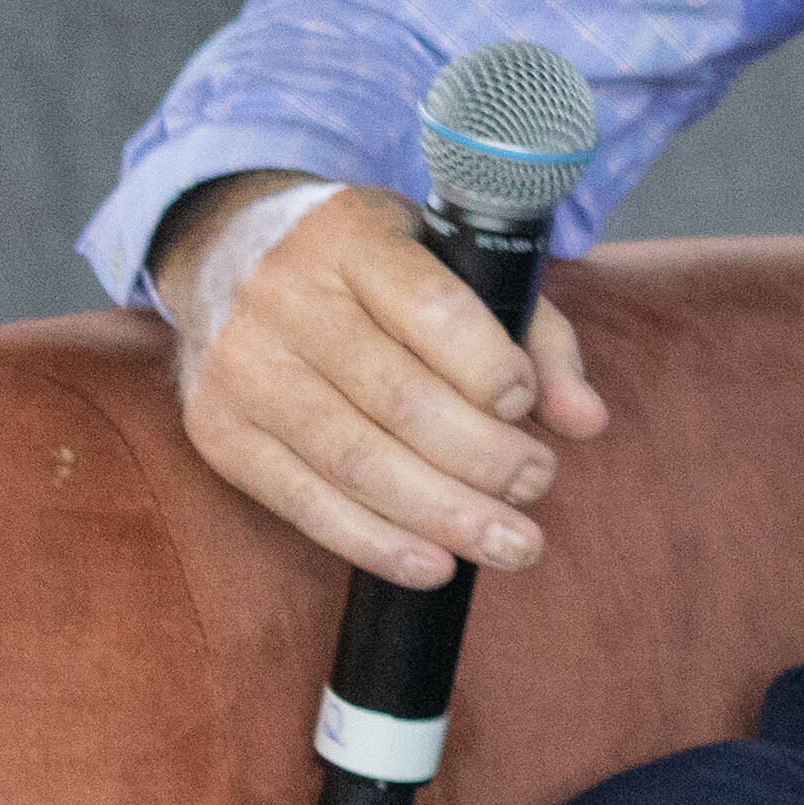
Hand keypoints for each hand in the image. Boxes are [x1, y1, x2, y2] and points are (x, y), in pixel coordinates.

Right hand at [164, 173, 606, 594]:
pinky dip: (373, 542)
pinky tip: (434, 565)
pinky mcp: (217, 429)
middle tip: (536, 485)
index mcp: (353, 239)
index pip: (430, 308)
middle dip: (483, 458)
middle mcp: (285, 298)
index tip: (528, 406)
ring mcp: (241, 366)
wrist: (227, 252)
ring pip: (353, 459)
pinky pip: (300, 500)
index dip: (488, 367)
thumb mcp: (457, 266)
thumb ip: (536, 336)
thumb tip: (586, 420)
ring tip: (512, 544)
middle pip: (398, 399)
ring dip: (443, 514)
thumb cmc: (373, 270)